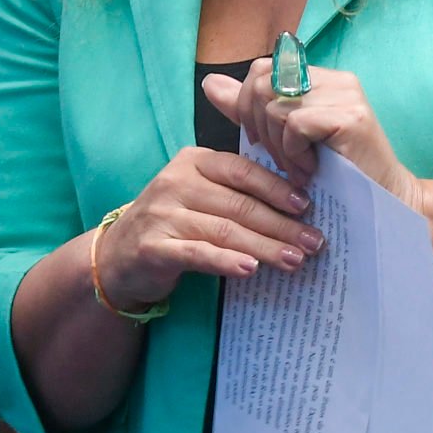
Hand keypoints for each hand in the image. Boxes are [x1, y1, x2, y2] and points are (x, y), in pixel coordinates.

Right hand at [93, 145, 324, 307]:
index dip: (277, 188)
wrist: (117, 255)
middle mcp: (175, 182)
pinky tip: (251, 269)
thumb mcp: (200, 194)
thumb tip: (297, 202)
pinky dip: (225, 261)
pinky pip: (196, 253)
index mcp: (192, 162)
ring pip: (223, 230)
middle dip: (281, 224)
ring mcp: (161, 214)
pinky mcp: (153, 247)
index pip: (242, 170)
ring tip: (295, 259)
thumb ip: (236, 192)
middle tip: (314, 242)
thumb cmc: (172, 222)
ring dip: (264, 246)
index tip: (308, 206)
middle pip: (238, 204)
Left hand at [201, 61, 424, 213]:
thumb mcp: (283, 139)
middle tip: (276, 158)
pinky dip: (293, 152)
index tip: (259, 140)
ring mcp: (346, 94)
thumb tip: (210, 83)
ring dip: (277, 146)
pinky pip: (295, 123)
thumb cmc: (333, 176)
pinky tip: (309, 170)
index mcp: (319, 78)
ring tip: (296, 169)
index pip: (262, 69)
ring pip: (275, 105)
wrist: (382, 207)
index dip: (247, 103)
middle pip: (262, 83)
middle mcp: (335, 78)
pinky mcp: (351, 116)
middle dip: (256, 125)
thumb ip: (248, 110)